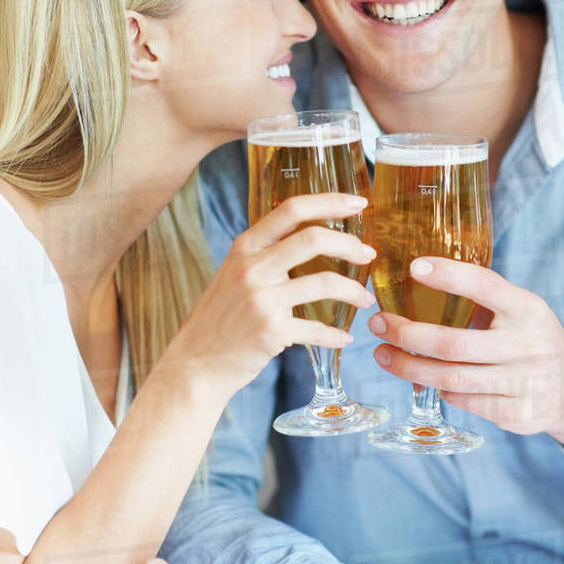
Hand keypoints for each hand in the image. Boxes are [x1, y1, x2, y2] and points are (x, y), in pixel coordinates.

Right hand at [165, 194, 375, 393]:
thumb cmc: (220, 317)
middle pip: (313, 238)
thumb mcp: (234, 272)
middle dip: (350, 244)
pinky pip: (317, 328)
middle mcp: (252, 267)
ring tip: (364, 299)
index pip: (292, 209)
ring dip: (353, 291)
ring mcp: (261, 299)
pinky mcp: (271, 331)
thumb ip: (265, 254)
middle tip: (368, 254)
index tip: (358, 203)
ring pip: (324, 282)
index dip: (330, 201)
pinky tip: (344, 337)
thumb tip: (310, 238)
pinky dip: (336, 334)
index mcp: (245, 246)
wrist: (195, 362)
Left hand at [369, 256, 563, 463]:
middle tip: (377, 324)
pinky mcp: (517, 414)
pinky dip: (439, 388)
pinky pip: (463, 401)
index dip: (449, 276)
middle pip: (453, 344)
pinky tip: (423, 378)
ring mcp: (525, 383)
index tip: (414, 267)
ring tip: (383, 354)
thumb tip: (414, 278)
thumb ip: (478, 297)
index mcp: (527, 309)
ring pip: (451, 378)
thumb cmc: (527, 336)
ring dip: (408, 366)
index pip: (486, 285)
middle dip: (407, 334)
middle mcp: (528, 345)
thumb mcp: (516, 308)